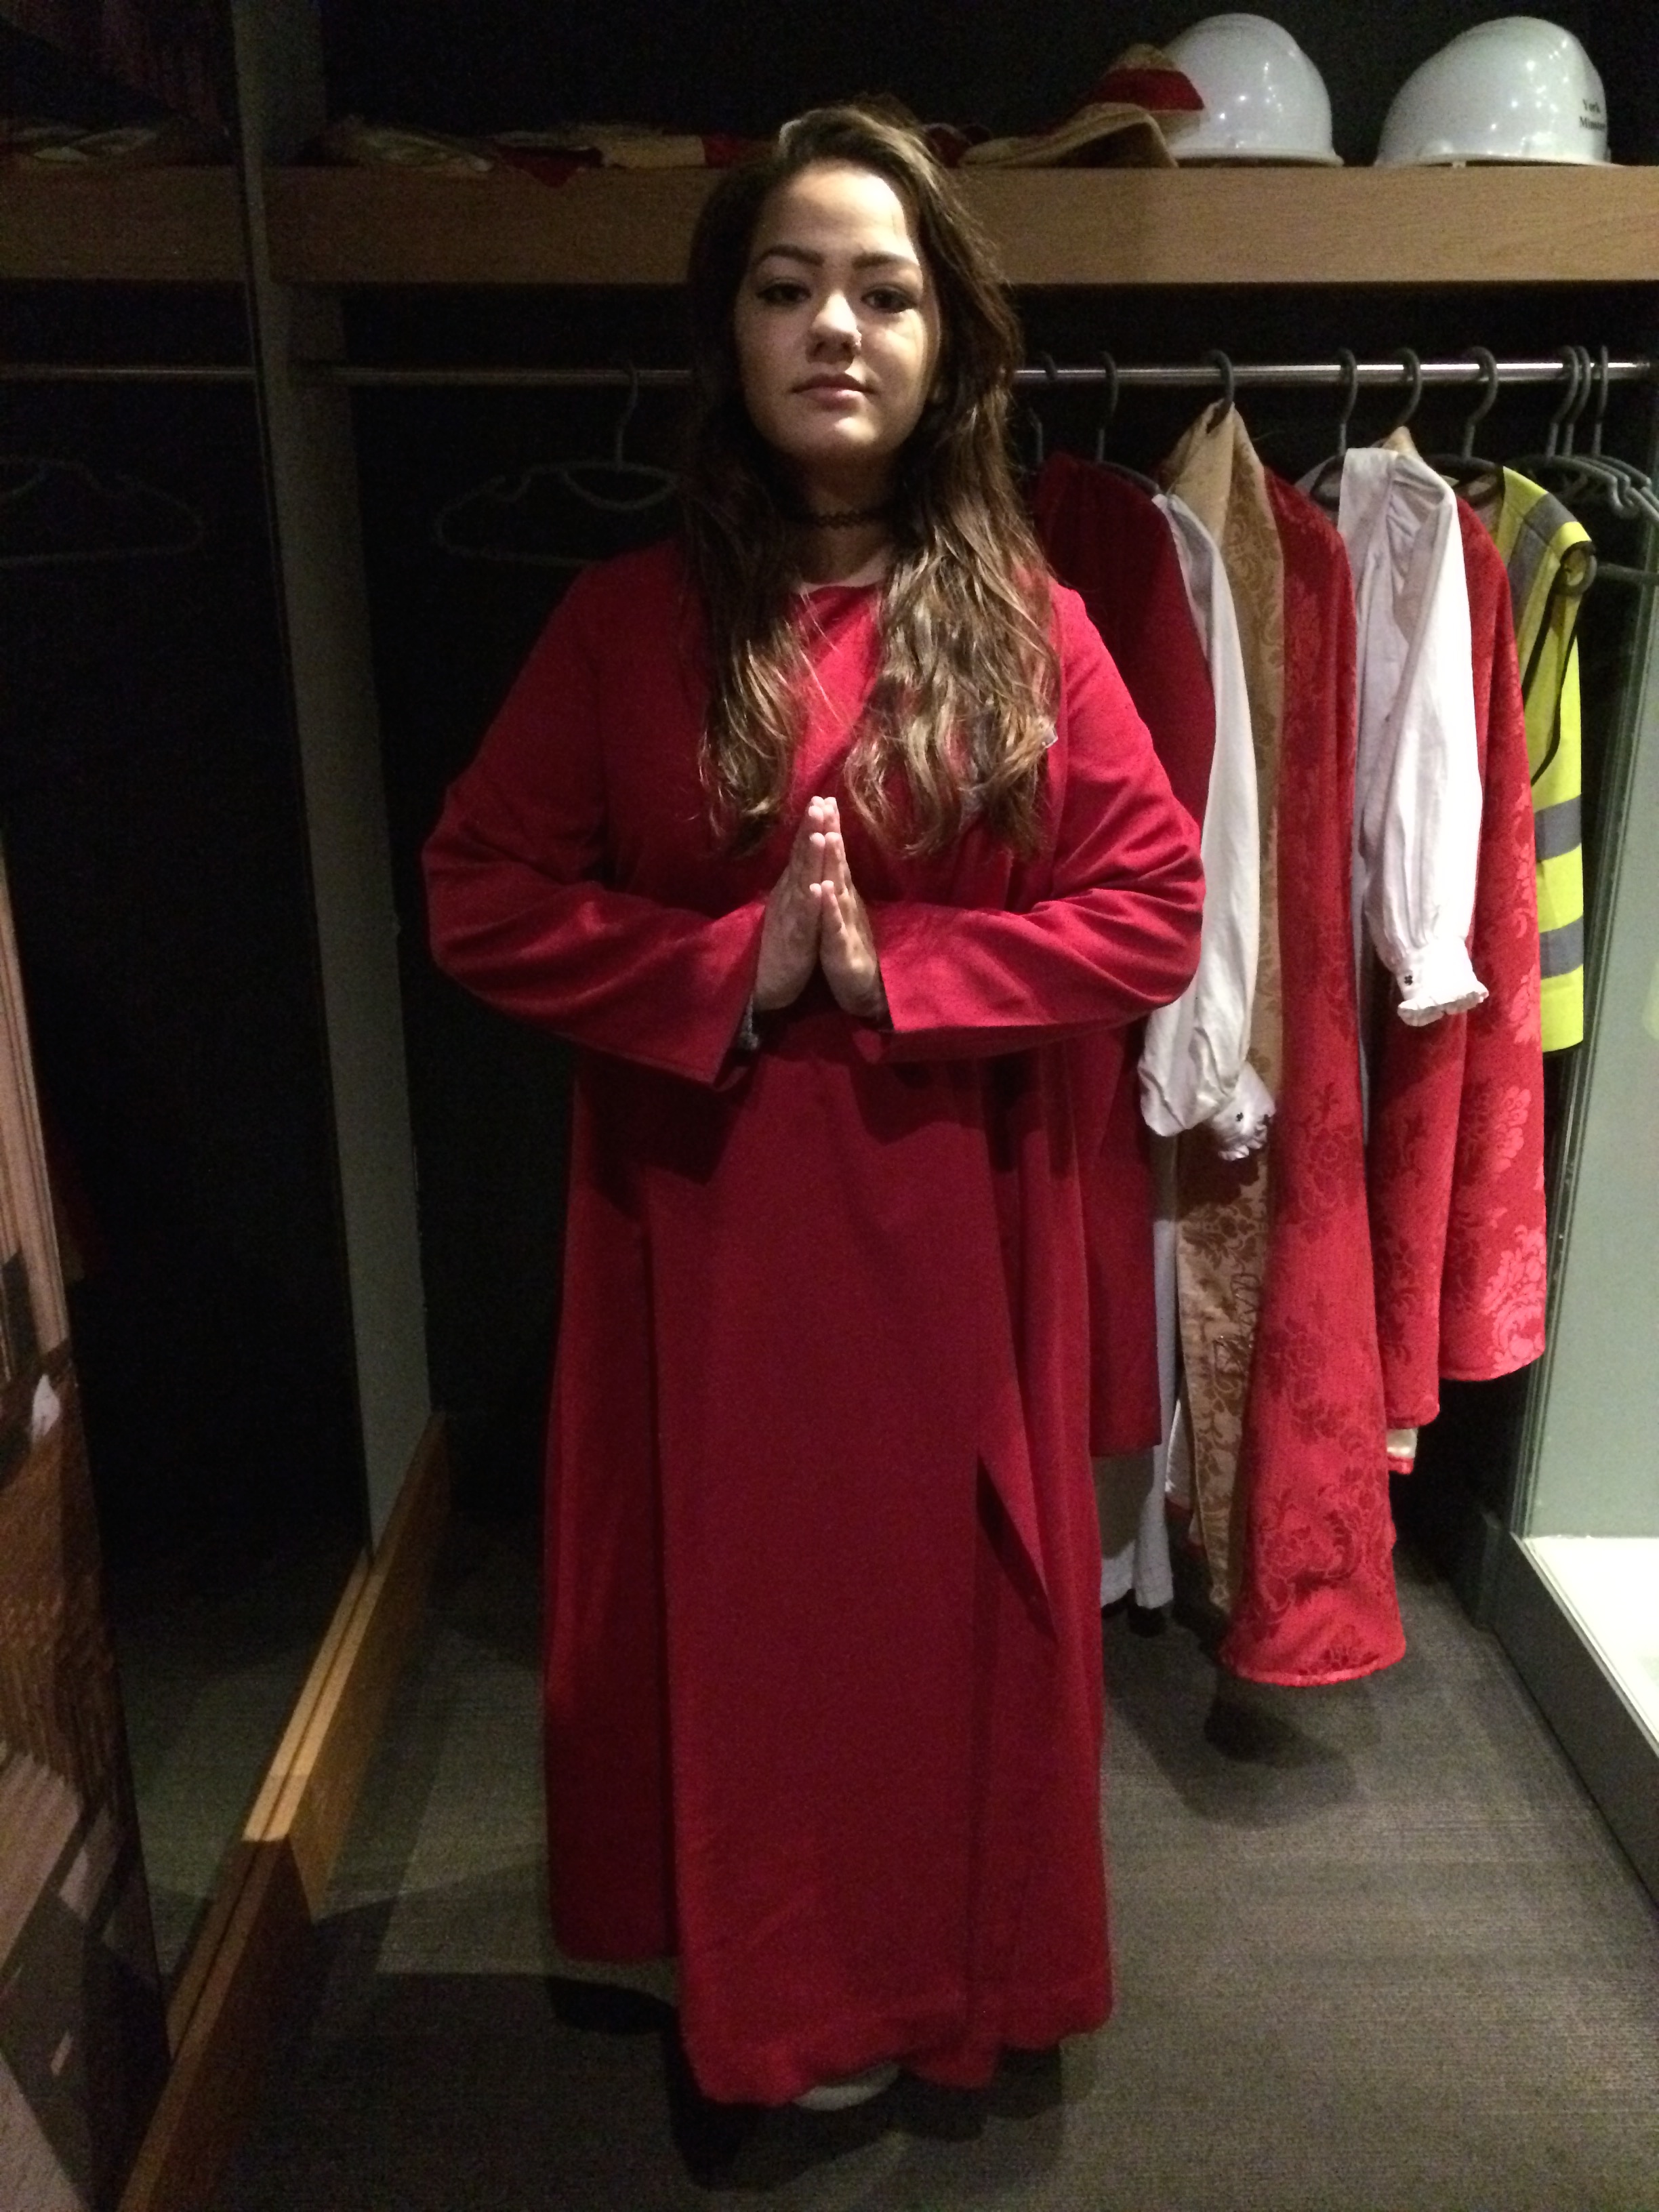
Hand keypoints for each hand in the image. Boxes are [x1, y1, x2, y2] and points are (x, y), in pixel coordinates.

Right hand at [753, 797, 832, 1012]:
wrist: (767, 982)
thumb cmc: (784, 945)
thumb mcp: (792, 907)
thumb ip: (796, 882)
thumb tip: (801, 857)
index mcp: (792, 889)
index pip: (803, 851)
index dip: (812, 826)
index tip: (823, 798)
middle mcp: (789, 897)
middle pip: (802, 859)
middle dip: (811, 831)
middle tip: (819, 801)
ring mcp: (791, 917)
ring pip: (802, 883)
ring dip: (810, 859)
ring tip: (819, 834)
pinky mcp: (796, 940)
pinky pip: (805, 920)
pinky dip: (811, 903)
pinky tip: (817, 887)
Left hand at [811, 800, 887, 1022]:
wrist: (862, 990)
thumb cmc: (847, 949)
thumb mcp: (839, 912)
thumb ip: (838, 885)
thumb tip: (832, 860)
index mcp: (841, 895)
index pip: (834, 857)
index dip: (829, 828)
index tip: (822, 798)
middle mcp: (846, 903)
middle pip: (837, 863)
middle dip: (832, 832)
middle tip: (826, 801)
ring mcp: (845, 924)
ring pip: (839, 888)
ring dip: (834, 862)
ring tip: (828, 835)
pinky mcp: (841, 948)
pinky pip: (833, 925)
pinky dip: (829, 907)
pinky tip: (824, 889)